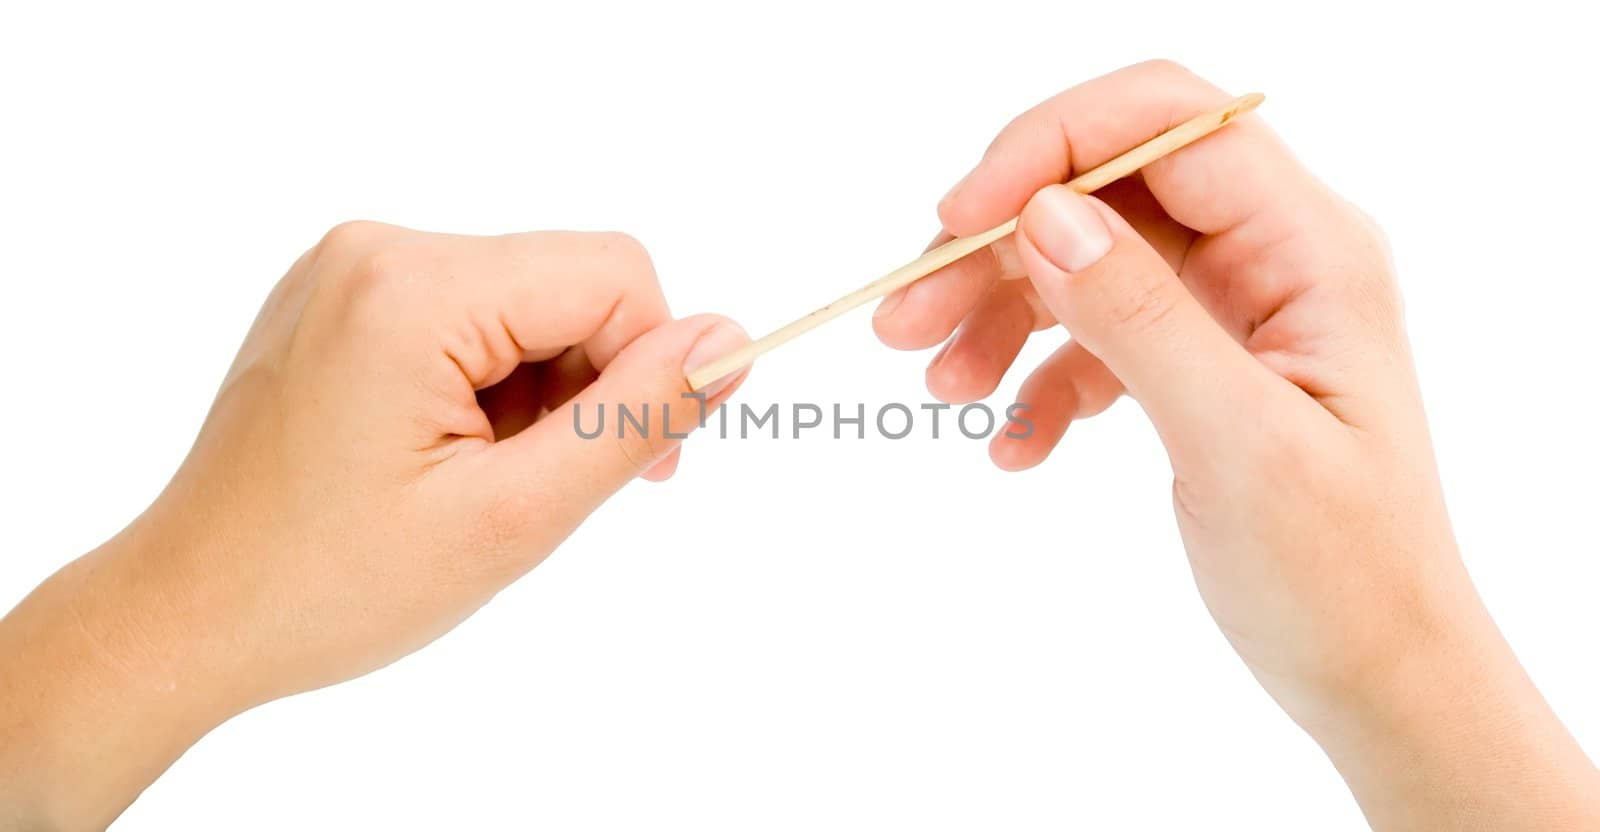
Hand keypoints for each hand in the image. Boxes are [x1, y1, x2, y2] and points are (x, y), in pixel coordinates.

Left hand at [0, 223, 748, 828]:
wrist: (188, 617)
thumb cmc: (333, 585)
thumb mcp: (513, 516)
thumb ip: (633, 418)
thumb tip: (731, 341)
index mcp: (411, 289)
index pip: (613, 274)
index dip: (653, 366)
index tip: (645, 466)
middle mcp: (374, 249)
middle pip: (567, 283)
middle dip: (591, 384)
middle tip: (551, 491)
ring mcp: (347, 269)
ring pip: (524, 302)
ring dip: (539, 393)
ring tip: (483, 482)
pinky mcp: (338, 297)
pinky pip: (467, 314)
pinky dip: (490, 384)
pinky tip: (449, 455)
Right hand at [874, 60, 1599, 828]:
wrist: (1378, 677)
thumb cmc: (1342, 575)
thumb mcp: (1239, 446)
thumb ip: (1141, 319)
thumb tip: (1042, 215)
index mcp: (1309, 248)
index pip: (1165, 126)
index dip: (1047, 149)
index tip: (953, 224)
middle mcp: (1272, 257)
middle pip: (1106, 192)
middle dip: (997, 244)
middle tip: (905, 322)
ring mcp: (1235, 310)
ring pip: (1087, 260)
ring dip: (1001, 312)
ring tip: (944, 387)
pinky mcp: (1201, 365)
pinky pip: (1096, 336)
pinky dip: (1041, 378)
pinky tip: (1016, 444)